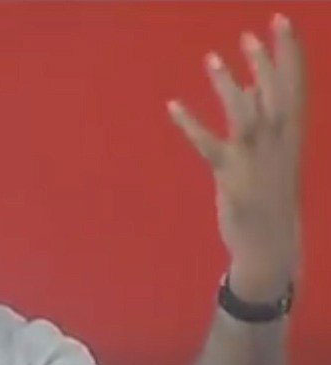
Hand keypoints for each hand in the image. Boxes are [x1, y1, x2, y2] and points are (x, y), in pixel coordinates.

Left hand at [168, 13, 304, 301]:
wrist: (269, 239)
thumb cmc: (268, 192)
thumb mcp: (273, 151)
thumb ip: (260, 116)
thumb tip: (244, 84)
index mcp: (292, 133)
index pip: (294, 83)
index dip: (289, 50)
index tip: (280, 20)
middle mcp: (279, 141)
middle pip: (274, 93)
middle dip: (264, 62)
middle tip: (247, 36)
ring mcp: (255, 158)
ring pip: (244, 113)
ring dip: (227, 85)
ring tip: (211, 59)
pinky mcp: (231, 175)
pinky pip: (207, 144)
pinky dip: (190, 124)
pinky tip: (173, 106)